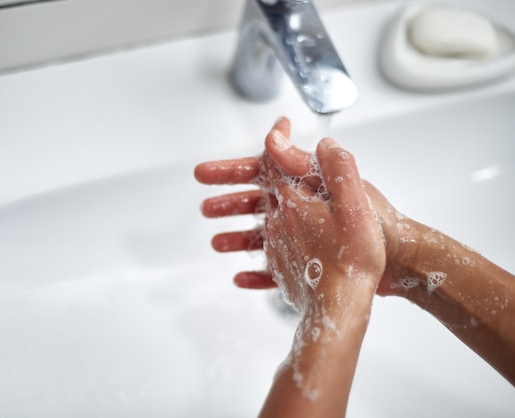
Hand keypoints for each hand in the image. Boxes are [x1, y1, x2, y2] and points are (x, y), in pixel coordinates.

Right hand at [195, 118, 415, 296]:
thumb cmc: (382, 230)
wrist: (403, 265)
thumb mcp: (349, 195)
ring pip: (261, 234)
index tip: (206, 172)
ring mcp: (304, 238)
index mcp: (309, 189)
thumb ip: (320, 165)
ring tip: (215, 241)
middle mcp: (303, 209)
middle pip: (255, 201)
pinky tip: (241, 276)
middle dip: (227, 200)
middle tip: (204, 205)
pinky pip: (275, 268)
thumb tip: (284, 136)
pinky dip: (257, 270)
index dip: (232, 170)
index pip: (263, 172)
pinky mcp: (309, 264)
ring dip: (236, 234)